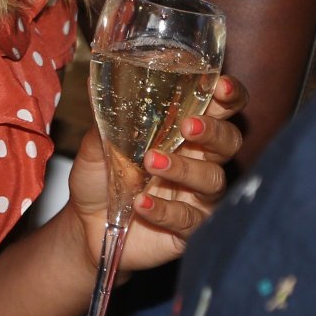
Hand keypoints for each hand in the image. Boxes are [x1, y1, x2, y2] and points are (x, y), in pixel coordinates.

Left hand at [68, 74, 247, 273]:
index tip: (220, 86)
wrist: (86, 225)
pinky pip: (188, 218)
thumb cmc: (100, 178)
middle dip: (213, 130)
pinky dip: (165, 209)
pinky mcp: (190, 229)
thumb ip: (108, 120)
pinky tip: (141, 202)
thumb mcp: (97, 144)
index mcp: (183, 131)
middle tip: (187, 126)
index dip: (229, 95)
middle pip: (229, 141)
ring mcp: (197, 196)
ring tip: (151, 162)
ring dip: (184, 168)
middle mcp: (199, 160)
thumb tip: (101, 86)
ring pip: (212, 179)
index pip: (220, 108)